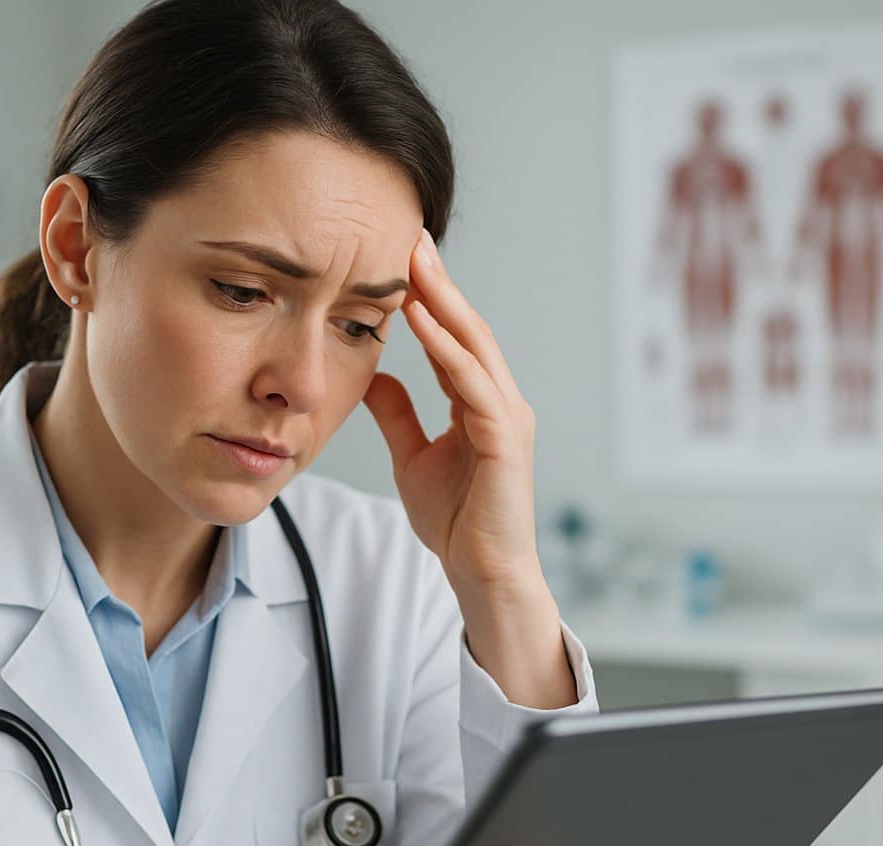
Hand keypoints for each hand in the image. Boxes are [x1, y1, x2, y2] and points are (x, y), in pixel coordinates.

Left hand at [362, 228, 541, 594]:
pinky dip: (445, 346)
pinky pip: (471, 381)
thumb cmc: (457, 524)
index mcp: (480, 403)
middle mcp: (500, 401)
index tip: (400, 256)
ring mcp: (507, 416)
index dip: (428, 296)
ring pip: (473, 344)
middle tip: (411, 233)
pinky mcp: (504, 437)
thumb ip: (399, 416)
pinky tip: (419, 316)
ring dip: (443, 299)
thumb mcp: (413, 458)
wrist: (482, 575)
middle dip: (439, 280)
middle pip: (466, 327)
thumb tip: (375, 376)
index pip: (452, 337)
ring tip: (414, 259)